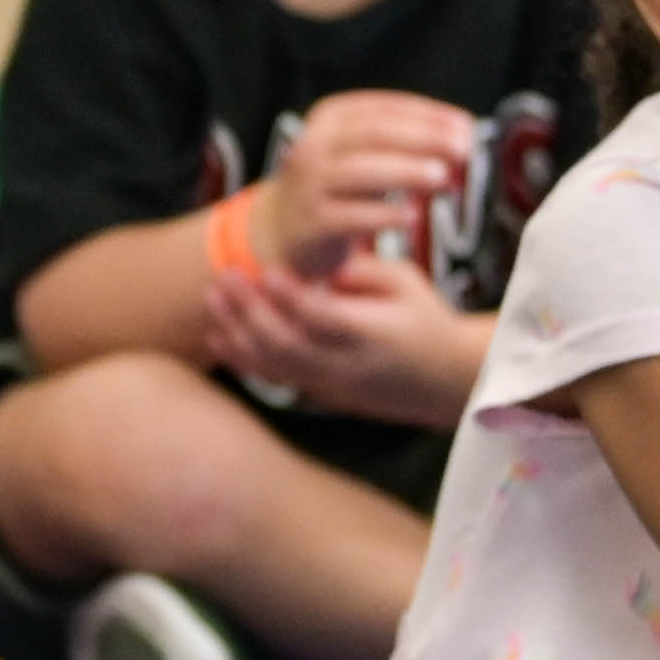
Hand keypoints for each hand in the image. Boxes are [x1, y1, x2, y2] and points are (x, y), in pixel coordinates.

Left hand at [203, 243, 487, 426]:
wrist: (446, 381)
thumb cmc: (426, 320)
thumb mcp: (406, 283)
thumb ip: (362, 271)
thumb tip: (319, 263)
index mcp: (372, 335)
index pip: (322, 317)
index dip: (290, 296)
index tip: (265, 268)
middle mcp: (347, 366)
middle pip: (286, 344)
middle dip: (249, 310)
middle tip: (226, 276)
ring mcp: (331, 386)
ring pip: (273, 366)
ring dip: (237, 332)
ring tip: (213, 298)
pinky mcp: (320, 396)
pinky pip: (274, 378)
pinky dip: (242, 358)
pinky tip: (218, 334)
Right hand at [240, 91, 480, 286]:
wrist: (283, 229)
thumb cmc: (340, 185)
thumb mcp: (365, 154)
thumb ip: (408, 144)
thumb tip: (466, 136)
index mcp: (331, 117)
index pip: (385, 109)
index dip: (429, 115)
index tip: (467, 126)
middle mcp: (315, 145)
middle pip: (374, 134)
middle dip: (422, 139)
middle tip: (463, 149)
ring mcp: (309, 185)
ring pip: (361, 172)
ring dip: (406, 172)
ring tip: (442, 177)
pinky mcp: (311, 223)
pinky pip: (351, 217)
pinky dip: (384, 215)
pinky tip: (413, 216)